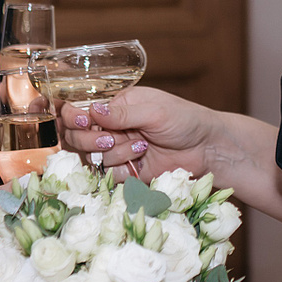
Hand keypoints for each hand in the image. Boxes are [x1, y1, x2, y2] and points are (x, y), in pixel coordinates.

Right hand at [56, 86, 219, 183]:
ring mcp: (118, 150)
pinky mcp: (127, 171)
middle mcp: (112, 128)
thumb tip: (92, 111)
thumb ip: (121, 114)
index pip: (80, 111)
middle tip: (112, 140)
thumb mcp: (153, 111)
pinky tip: (141, 162)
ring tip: (142, 147)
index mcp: (116, 106)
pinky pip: (108, 175)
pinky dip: (121, 171)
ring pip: (93, 159)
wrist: (207, 150)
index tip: (84, 122)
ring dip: (115, 155)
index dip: (74, 118)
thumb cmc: (185, 120)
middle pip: (77, 138)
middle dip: (91, 141)